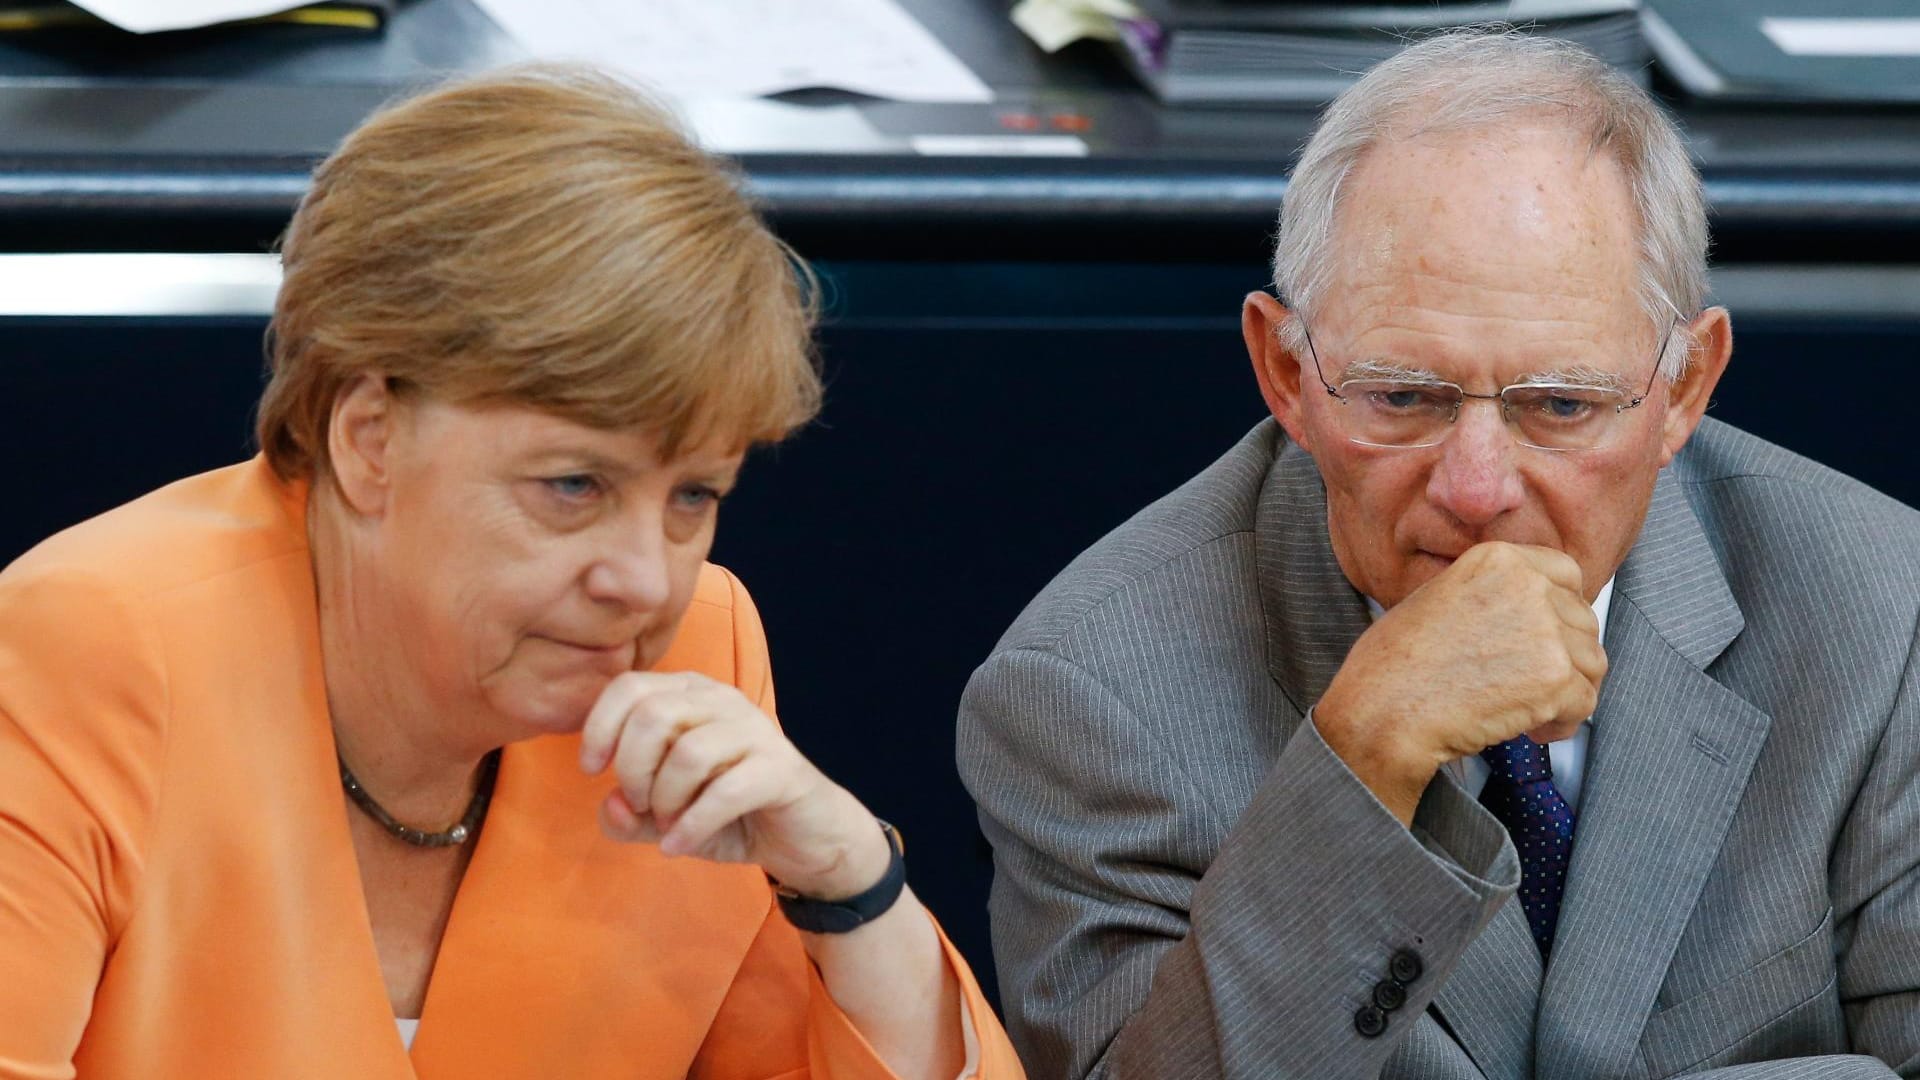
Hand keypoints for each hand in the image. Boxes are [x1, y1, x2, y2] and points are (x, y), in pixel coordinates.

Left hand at [578, 672, 891, 899]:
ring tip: (667, 826)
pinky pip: (724, 792)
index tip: (593, 770)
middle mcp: (723, 701)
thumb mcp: (666, 818)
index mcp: (691, 695)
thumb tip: (611, 805)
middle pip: (653, 715)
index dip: (599, 728)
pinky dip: (691, 825)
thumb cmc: (730, 814)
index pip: (631, 687)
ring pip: (687, 753)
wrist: (804, 837)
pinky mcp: (780, 769)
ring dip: (664, 800)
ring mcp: (755, 732)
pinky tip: (678, 846)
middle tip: (641, 806)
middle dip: (633, 770)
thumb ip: (629, 814)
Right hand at [1314, 542, 1606, 823]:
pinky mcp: (1555, 677)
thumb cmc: (1392, 666)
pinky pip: (1585, 702)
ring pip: (1591, 663)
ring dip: (1566, 691)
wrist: (1383, 710)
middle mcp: (1527, 585)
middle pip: (1582, 621)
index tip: (1546, 637)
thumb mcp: (1437, 598)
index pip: (1565, 574)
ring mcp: (1545, 630)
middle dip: (1563, 657)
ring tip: (1527, 709)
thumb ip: (1490, 594)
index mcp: (1497, 559)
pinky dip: (1561, 723)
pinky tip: (1527, 729)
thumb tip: (1528, 616)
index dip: (1560, 612)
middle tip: (1528, 683)